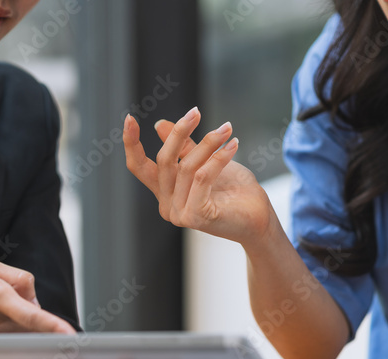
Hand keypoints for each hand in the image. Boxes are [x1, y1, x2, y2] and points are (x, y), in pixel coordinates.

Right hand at [0, 260, 74, 355]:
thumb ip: (17, 278)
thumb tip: (36, 304)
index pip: (31, 315)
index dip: (53, 326)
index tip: (70, 336)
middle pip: (28, 328)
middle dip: (37, 325)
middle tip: (30, 321)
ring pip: (16, 339)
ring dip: (20, 331)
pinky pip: (1, 349)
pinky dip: (6, 341)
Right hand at [123, 107, 276, 249]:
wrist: (258, 218)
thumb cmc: (234, 191)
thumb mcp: (206, 162)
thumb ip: (184, 148)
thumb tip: (159, 124)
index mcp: (164, 193)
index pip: (139, 167)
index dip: (131, 144)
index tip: (129, 118)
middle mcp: (167, 206)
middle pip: (165, 160)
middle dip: (179, 132)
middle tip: (196, 111)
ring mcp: (179, 214)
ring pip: (186, 166)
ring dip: (209, 143)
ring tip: (227, 129)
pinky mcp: (195, 216)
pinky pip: (202, 177)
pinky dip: (218, 158)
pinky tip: (233, 145)